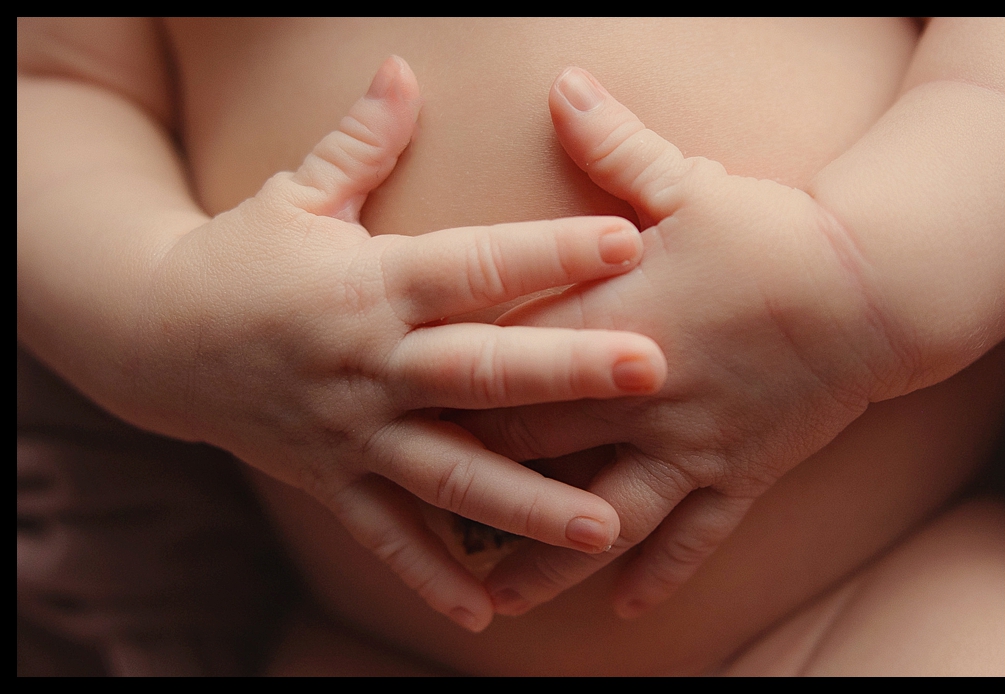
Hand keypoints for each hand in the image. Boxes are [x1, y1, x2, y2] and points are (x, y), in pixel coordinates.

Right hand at [136, 58, 666, 630]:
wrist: (155, 338)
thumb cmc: (242, 258)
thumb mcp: (295, 193)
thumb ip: (361, 140)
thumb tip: (405, 64)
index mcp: (369, 284)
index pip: (473, 266)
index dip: (549, 252)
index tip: (627, 240)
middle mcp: (368, 365)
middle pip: (479, 371)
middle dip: (567, 373)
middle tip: (653, 371)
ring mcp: (351, 433)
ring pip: (449, 473)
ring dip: (527, 503)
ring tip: (604, 528)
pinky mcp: (332, 480)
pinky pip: (387, 537)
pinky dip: (434, 576)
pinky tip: (491, 612)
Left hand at [460, 67, 901, 618]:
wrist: (874, 286)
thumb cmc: (772, 231)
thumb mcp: (688, 181)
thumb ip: (613, 143)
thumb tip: (561, 84)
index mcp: (616, 319)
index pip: (512, 356)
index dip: (448, 381)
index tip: (391, 400)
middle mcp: (642, 395)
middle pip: (538, 443)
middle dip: (475, 474)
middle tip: (410, 504)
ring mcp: (690, 444)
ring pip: (607, 516)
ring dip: (553, 558)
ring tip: (502, 598)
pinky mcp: (737, 473)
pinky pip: (695, 538)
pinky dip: (660, 574)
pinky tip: (624, 611)